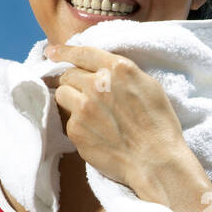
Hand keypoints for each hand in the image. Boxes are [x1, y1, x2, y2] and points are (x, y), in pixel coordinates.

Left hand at [44, 43, 188, 191]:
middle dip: (75, 82)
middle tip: (88, 96)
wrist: (155, 160)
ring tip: (92, 115)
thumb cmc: (158, 124)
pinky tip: (97, 134)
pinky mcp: (76, 130)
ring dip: (72, 101)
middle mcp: (97, 84)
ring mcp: (83, 108)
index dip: (65, 51)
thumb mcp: (148, 85)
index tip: (53, 52)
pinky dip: (79, 125)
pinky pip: (68, 121)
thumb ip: (120, 73)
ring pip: (62, 94)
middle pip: (68, 75)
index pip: (82, 52)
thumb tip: (100, 69)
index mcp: (117, 69)